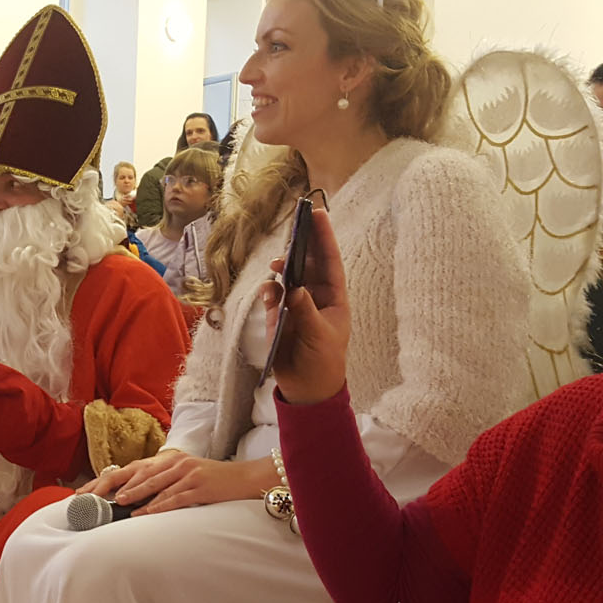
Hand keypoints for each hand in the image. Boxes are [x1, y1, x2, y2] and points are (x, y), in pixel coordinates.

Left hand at [86, 452, 274, 516]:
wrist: (245, 479)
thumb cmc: (212, 481)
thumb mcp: (185, 476)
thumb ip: (162, 483)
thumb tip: (133, 500)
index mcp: (168, 460)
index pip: (132, 469)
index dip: (109, 479)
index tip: (90, 491)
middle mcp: (175, 463)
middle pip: (139, 475)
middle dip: (116, 486)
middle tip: (97, 497)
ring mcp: (188, 474)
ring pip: (156, 485)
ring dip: (137, 495)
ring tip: (119, 503)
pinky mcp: (200, 486)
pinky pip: (176, 498)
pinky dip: (159, 506)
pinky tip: (147, 513)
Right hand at [262, 206, 349, 404]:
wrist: (307, 389)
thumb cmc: (323, 361)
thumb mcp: (319, 335)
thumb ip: (305, 310)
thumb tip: (293, 288)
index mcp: (333, 297)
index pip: (329, 261)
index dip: (324, 238)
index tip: (318, 213)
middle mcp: (314, 296)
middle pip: (307, 262)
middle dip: (301, 242)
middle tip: (295, 220)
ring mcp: (295, 305)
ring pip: (287, 276)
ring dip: (282, 267)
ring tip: (278, 263)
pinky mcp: (279, 316)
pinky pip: (272, 297)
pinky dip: (269, 292)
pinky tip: (269, 291)